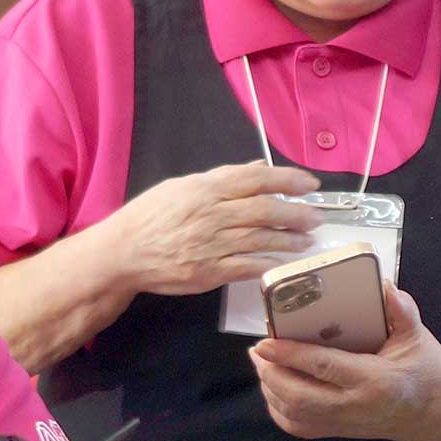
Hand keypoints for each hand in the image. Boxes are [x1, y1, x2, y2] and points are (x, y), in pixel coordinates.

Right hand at [98, 161, 324, 296]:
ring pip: (261, 240)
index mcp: (206, 189)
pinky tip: (284, 262)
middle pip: (265, 210)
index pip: (256, 179)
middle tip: (318, 216)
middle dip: (297, 213)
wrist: (123, 252)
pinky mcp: (209, 272)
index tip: (310, 184)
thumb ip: (223, 178)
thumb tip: (257, 168)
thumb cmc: (152, 216)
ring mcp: (212, 245)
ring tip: (307, 239)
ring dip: (290, 240)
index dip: (287, 180)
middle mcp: (212, 215)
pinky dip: (269, 264)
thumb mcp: (183, 186)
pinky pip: (247, 267)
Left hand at [250, 281, 440, 440]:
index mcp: (374, 380)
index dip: (291, 354)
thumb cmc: (428, 373)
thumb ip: (401, 311)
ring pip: (294, 414)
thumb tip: (383, 286)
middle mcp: (355, 405)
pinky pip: (300, 427)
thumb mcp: (418, 337)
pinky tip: (274, 389)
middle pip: (299, 396)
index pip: (324, 367)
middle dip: (271, 373)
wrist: (438, 415)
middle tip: (259, 349)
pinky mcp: (339, 431)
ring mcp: (345, 422)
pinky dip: (279, 409)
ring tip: (262, 363)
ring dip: (271, 389)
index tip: (267, 341)